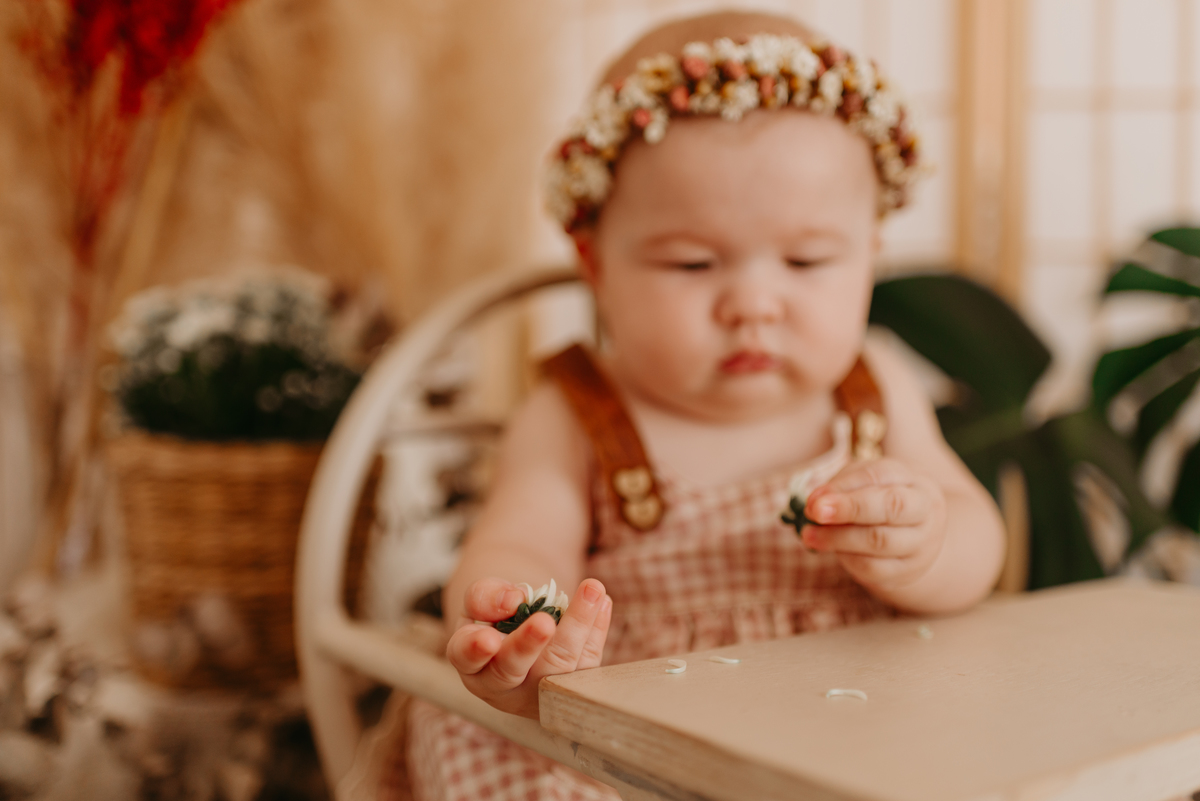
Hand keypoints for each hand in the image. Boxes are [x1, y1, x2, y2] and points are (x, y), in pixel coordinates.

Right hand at [446, 577, 611, 718]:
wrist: (522, 636)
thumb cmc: (495, 620)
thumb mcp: (481, 602)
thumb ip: (486, 596)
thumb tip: (514, 599)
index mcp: (471, 663)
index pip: (467, 656)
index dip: (476, 649)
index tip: (488, 638)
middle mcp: (501, 686)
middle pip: (513, 667)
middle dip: (529, 643)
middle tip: (545, 622)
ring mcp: (538, 693)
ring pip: (559, 666)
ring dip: (577, 626)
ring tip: (592, 591)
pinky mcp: (570, 689)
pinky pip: (587, 662)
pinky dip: (597, 629)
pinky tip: (603, 602)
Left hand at [801, 458, 946, 591]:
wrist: (914, 536)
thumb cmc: (881, 499)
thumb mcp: (865, 483)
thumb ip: (841, 486)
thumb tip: (815, 503)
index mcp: (915, 481)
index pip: (882, 476)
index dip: (845, 487)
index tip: (815, 499)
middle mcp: (926, 511)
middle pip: (892, 507)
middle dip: (850, 509)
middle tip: (815, 513)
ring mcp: (921, 545)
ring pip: (881, 541)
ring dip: (838, 539)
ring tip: (810, 535)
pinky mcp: (908, 573)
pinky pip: (875, 569)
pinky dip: (848, 560)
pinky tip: (832, 551)